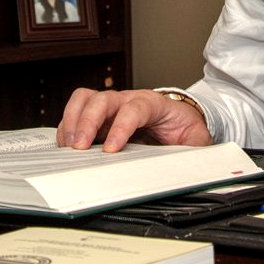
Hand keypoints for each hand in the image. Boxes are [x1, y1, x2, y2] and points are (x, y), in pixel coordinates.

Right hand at [56, 88, 212, 151]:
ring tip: (68, 146)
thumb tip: (194, 163)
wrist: (179, 116)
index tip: (112, 149)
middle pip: (103, 99)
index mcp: (154, 104)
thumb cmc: (184, 126)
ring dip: (73, 121)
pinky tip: (67, 145)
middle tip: (80, 147)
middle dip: (88, 122)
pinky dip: (68, 127)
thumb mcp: (196, 137)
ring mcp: (112, 105)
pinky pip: (77, 111)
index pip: (134, 109)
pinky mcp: (100, 115)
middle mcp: (129, 99)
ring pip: (85, 99)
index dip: (121, 127)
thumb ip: (194, 147)